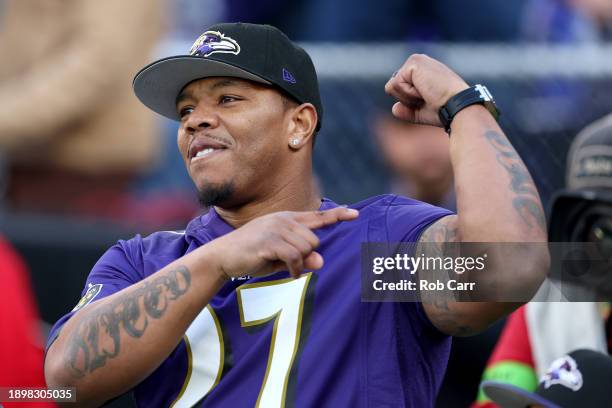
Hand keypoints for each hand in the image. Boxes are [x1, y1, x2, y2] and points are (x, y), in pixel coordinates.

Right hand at [204, 207, 358, 279]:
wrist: (223, 256)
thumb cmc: (253, 256)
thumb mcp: (281, 257)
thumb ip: (302, 258)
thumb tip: (321, 261)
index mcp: (287, 219)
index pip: (317, 216)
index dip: (337, 215)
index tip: (355, 213)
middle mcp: (283, 220)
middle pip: (314, 240)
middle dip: (305, 255)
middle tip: (287, 261)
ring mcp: (276, 229)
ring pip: (306, 249)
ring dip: (298, 263)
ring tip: (281, 265)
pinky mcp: (270, 242)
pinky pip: (295, 258)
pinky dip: (294, 269)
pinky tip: (288, 273)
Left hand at [384, 54, 468, 126]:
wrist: (455, 106)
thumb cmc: (444, 109)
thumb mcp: (421, 111)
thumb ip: (406, 110)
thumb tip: (394, 109)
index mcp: (420, 70)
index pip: (399, 88)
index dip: (409, 101)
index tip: (428, 101)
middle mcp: (417, 61)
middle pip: (392, 87)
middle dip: (406, 99)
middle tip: (427, 98)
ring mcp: (415, 60)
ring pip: (391, 87)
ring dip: (407, 97)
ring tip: (426, 93)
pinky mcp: (413, 63)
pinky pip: (395, 85)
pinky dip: (408, 94)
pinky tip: (424, 90)